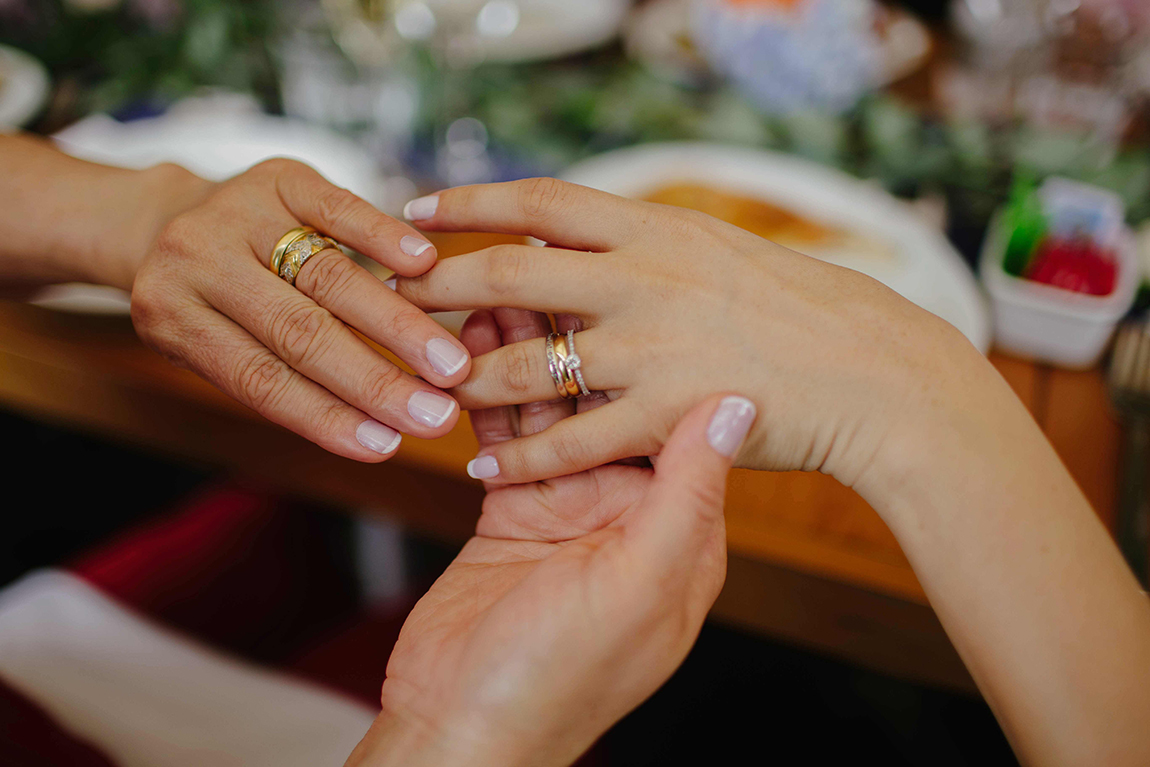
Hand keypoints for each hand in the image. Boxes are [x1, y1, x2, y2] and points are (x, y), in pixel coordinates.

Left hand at [129, 159, 469, 460]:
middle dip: (376, 380)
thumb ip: (279, 381)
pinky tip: (425, 265)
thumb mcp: (213, 346)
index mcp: (171, 316)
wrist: (170, 218)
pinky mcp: (278, 176)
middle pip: (299, 332)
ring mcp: (238, 211)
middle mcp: (196, 259)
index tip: (388, 447)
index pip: (261, 380)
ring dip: (397, 325)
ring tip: (450, 364)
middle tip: (437, 414)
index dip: (327, 416)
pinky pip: (339, 209)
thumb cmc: (206, 304)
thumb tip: (379, 433)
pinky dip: (383, 238)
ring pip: (328, 277)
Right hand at [346, 308, 753, 766]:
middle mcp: (629, 507)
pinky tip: (468, 344)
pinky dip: (486, 390)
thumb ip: (686, 494)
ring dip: (523, 350)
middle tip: (550, 265)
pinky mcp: (514, 509)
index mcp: (678, 526)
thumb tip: (735, 406)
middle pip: (610, 398)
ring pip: (552, 405)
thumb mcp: (638, 586)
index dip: (659, 347)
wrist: (465, 733)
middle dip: (577, 333)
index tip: (638, 280)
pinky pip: (505, 434)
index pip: (677, 416)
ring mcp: (569, 504)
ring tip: (496, 286)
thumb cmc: (560, 679)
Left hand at [392, 178, 995, 488]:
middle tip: (390, 296)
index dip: (470, 202)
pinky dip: (521, 453)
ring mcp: (654, 348)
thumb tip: (572, 233)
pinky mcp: (668, 416)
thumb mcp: (718, 251)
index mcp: (658, 228)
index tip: (416, 208)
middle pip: (513, 273)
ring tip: (424, 387)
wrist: (873, 370)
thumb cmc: (799, 309)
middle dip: (440, 284)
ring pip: (529, 362)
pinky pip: (572, 440)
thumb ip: (643, 247)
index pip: (540, 201)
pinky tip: (482, 462)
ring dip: (466, 374)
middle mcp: (646, 278)